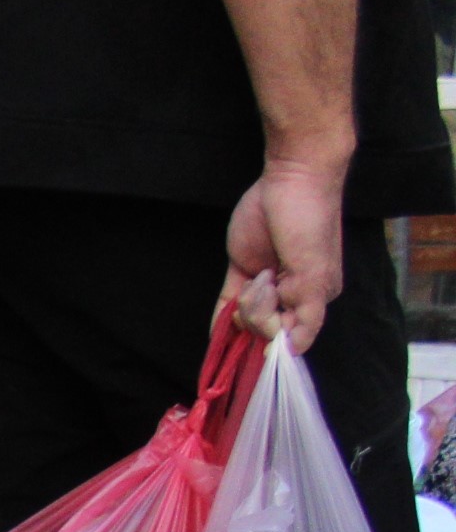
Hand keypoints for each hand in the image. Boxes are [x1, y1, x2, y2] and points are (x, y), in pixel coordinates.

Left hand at [226, 155, 347, 351]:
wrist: (292, 180)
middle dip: (258, 312)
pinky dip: (219, 321)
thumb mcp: (315, 275)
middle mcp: (290, 295)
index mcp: (315, 298)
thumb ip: (308, 316)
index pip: (289, 338)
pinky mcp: (242, 270)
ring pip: (243, 318)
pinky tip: (215, 336)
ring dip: (244, 303)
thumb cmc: (310, 224)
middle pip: (263, 329)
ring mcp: (264, 283)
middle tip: (268, 279)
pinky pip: (226, 305)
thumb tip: (293, 351)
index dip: (274, 330)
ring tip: (261, 273)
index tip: (275, 308)